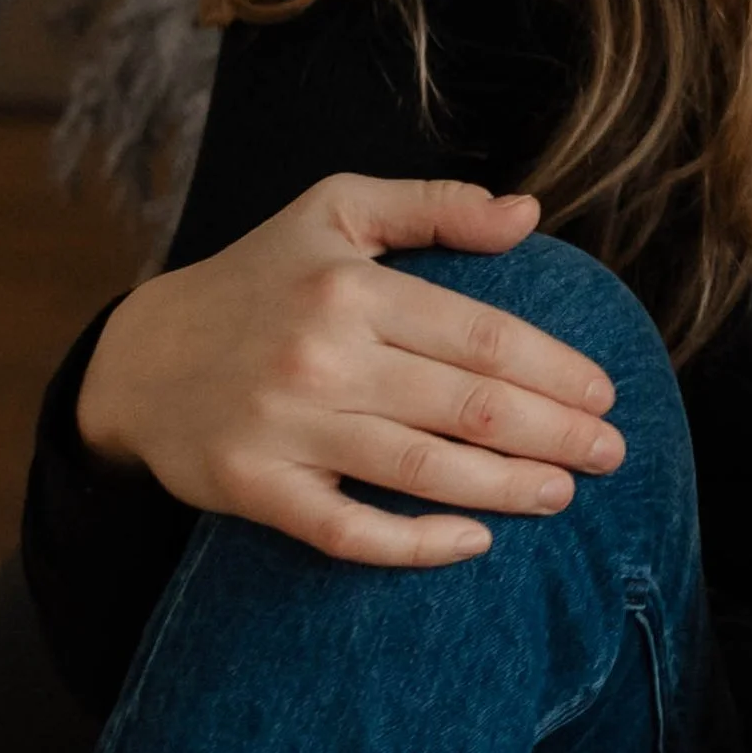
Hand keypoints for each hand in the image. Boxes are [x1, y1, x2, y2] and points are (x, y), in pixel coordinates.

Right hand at [75, 175, 622, 566]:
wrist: (140, 358)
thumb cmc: (260, 279)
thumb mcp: (336, 211)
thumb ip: (434, 208)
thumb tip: (528, 214)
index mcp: (351, 287)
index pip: (483, 337)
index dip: (557, 370)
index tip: (605, 393)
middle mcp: (320, 356)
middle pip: (468, 407)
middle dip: (554, 434)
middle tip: (611, 453)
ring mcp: (285, 427)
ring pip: (421, 470)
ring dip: (507, 488)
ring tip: (564, 494)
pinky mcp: (254, 488)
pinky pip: (346, 530)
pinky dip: (415, 544)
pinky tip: (474, 544)